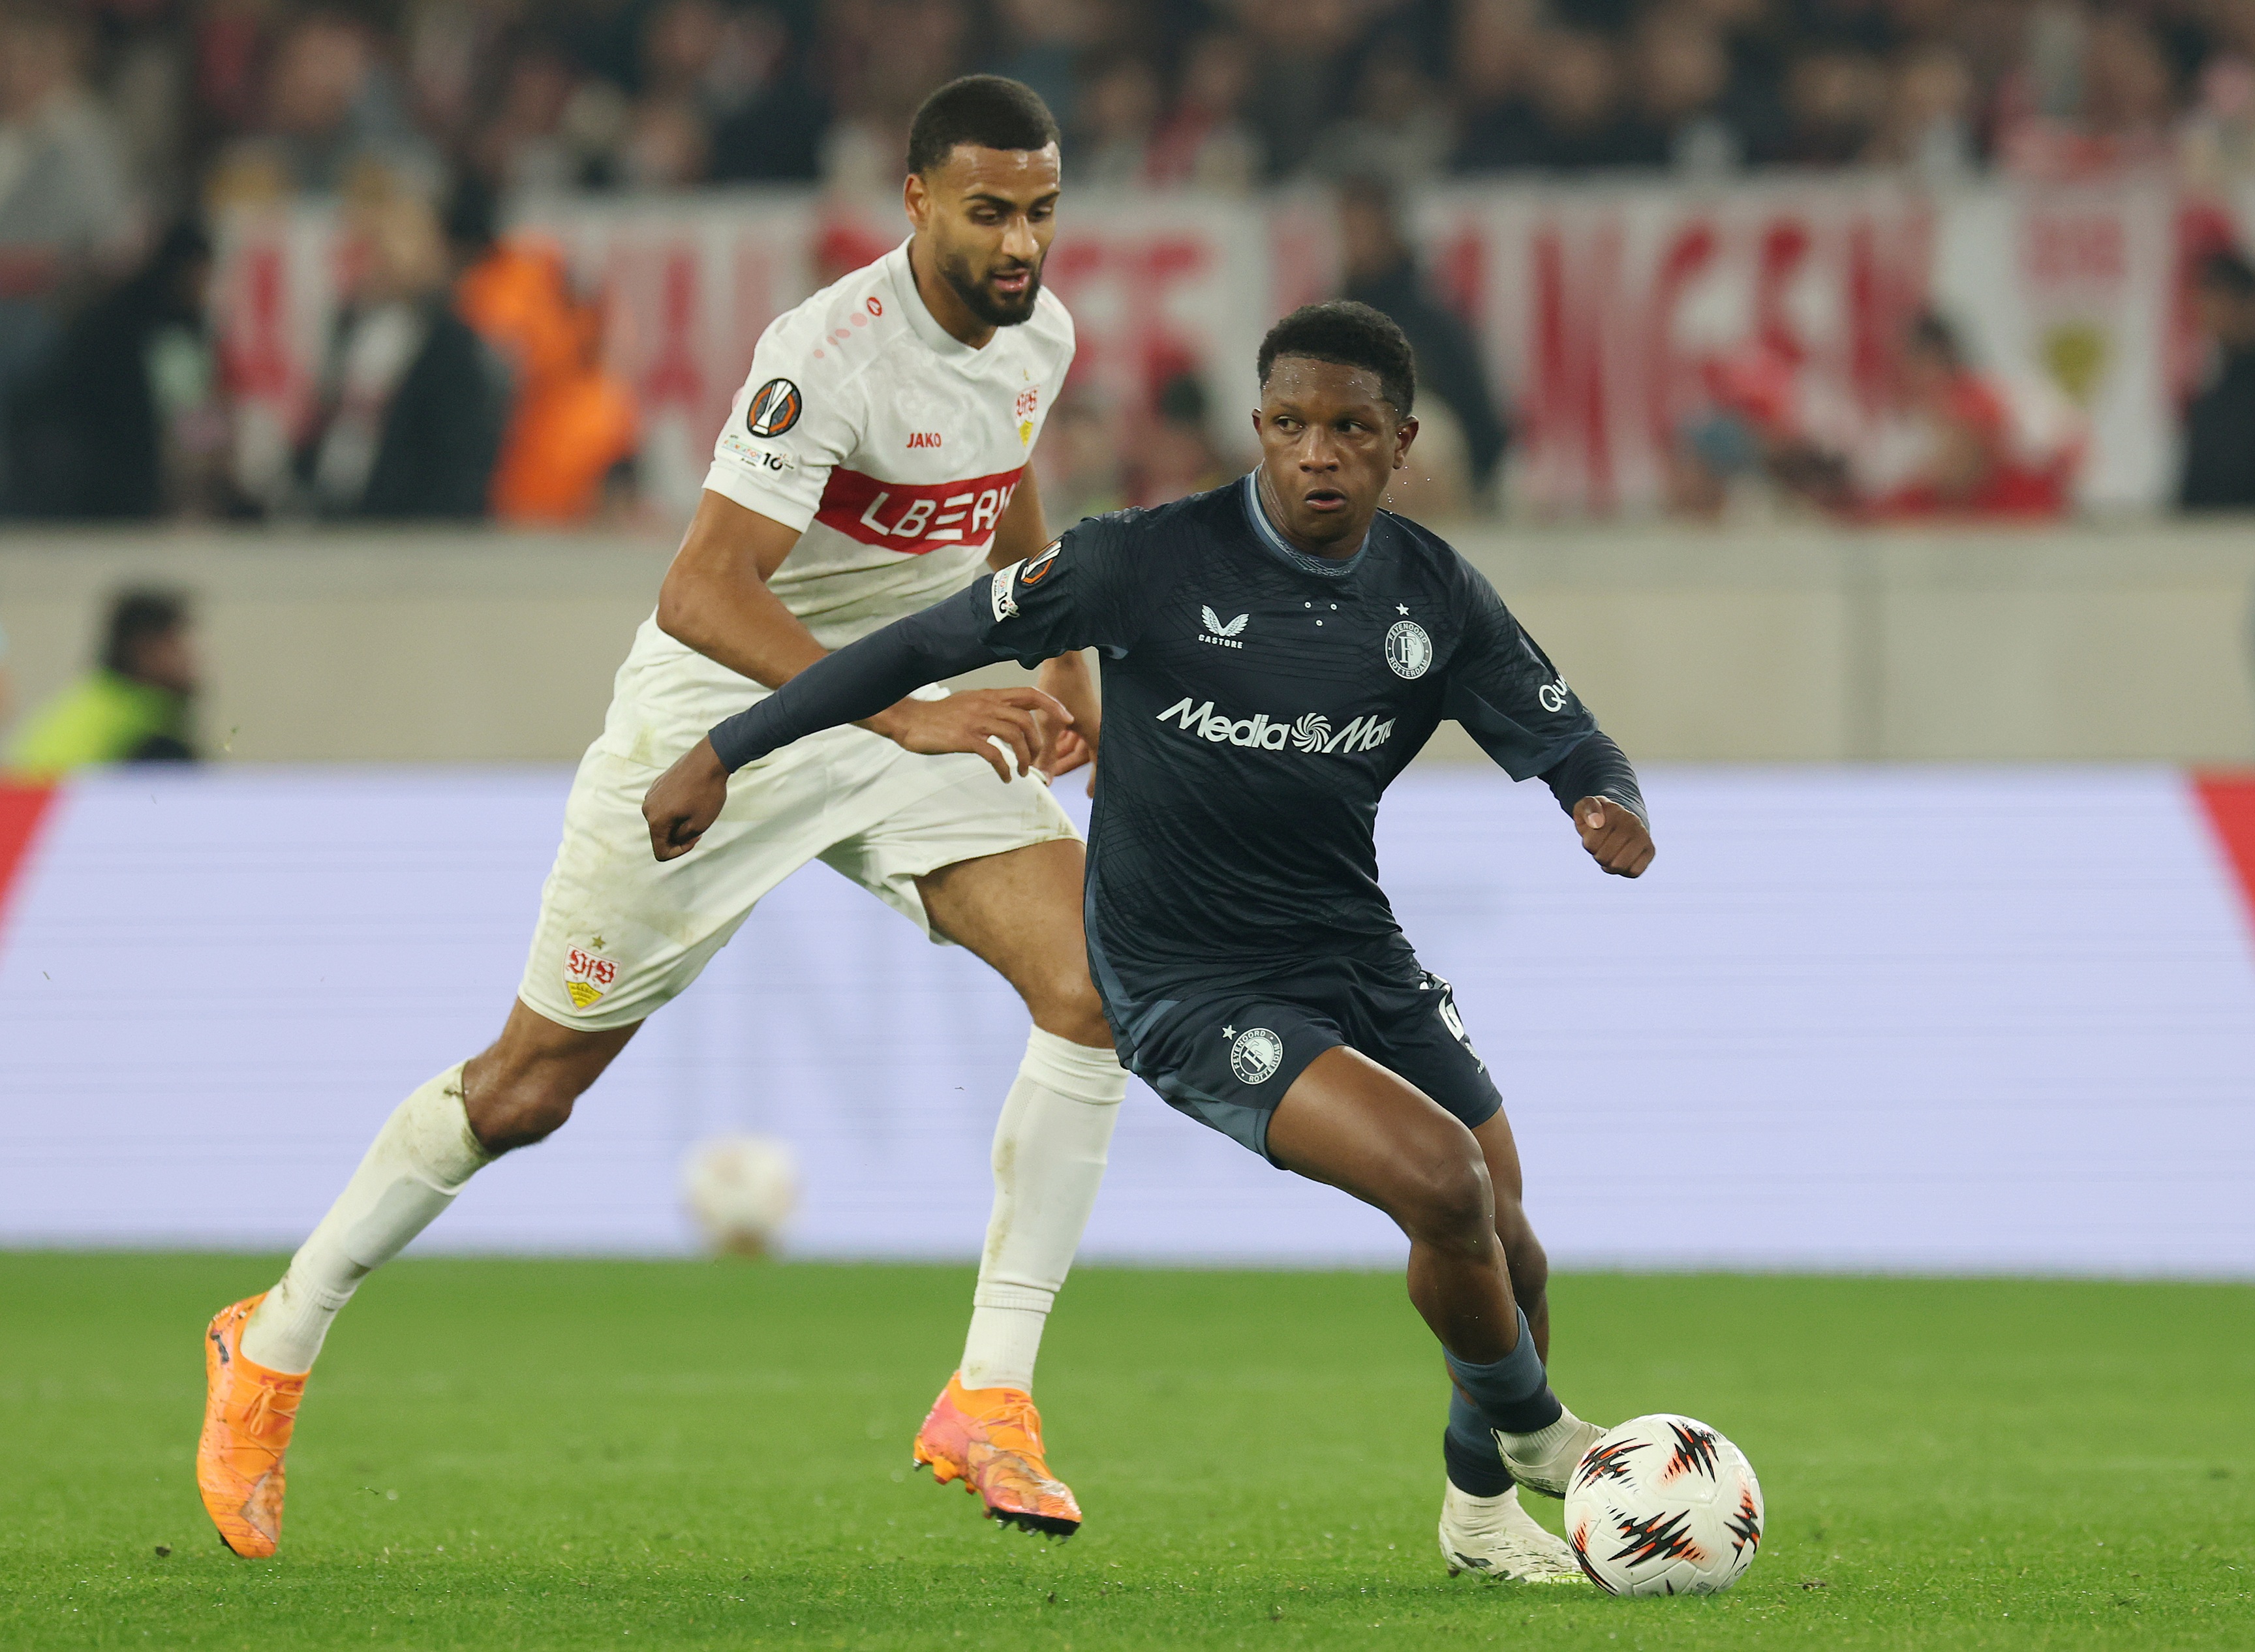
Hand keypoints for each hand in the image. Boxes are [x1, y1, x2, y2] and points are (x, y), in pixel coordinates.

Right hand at [644, 737, 730, 860]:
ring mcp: (651, 794)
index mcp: (655, 821)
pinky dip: (676, 808)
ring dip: (678, 821)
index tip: (694, 839)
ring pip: (662, 819)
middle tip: (699, 824)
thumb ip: (682, 838)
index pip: (660, 852)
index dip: (679, 852)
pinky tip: (691, 798)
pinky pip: (663, 805)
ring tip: (696, 810)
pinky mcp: (657, 784)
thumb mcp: (700, 825)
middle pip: (660, 835)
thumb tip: (673, 837)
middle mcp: (647, 808)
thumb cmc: (707, 793)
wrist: (708, 760)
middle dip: (679, 835)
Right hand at [864, 688, 1069, 782]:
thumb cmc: (937, 716)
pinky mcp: (964, 738)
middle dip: (1038, 742)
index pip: (1029, 693)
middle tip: (1035, 759)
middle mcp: (986, 704)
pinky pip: (994, 754)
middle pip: (1027, 719)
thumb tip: (1010, 719)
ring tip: (1022, 771)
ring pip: (1015, 736)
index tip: (1066, 719)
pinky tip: (1005, 777)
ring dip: (1024, 758)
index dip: (1052, 705)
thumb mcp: (968, 703)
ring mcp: (975, 720)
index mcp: (989, 695)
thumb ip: (990, 708)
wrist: (908, 719)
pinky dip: (1005, 768)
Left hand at [1032, 651, 1099, 791]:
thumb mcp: (1049, 725)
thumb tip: (1043, 777)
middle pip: (1084, 755)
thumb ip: (1047, 753)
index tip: (1090, 795)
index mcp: (1095, 732)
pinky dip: (1062, 739)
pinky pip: (1074, 732)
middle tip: (1051, 775)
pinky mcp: (1079, 709)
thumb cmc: (1061, 686)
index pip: (1098, 764)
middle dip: (1067, 765)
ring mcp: (1088, 718)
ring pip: (1077, 744)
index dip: (1094, 781)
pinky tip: (1049, 742)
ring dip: (1062, 752)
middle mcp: (1095, 726)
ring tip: (1045, 760)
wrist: (1063, 657)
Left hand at [1573, 796, 1653, 877]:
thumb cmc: (1598, 816)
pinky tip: (1621, 861)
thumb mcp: (1585, 806)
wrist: (1621, 819)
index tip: (1593, 835)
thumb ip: (1587, 808)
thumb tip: (1596, 822)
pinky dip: (1624, 871)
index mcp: (1615, 812)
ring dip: (1609, 865)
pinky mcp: (1650, 850)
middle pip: (1603, 857)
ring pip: (1618, 866)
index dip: (1588, 844)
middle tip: (1602, 846)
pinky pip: (1634, 872)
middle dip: (1598, 855)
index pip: (1591, 844)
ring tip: (1610, 854)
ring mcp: (1643, 836)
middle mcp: (1632, 822)